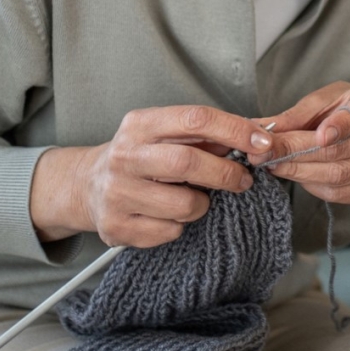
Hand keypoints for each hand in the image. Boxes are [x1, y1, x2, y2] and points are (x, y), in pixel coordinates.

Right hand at [30, 105, 273, 248]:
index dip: (235, 130)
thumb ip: (207, 136)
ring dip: (203, 204)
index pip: (196, 119)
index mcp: (141, 124)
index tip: (263, 143)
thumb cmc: (143, 156)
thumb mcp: (166, 135)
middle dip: (226, 173)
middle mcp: (124, 156)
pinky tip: (169, 214)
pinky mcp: (115, 227)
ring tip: (196, 198)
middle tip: (243, 180)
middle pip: (188, 163)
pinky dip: (180, 225)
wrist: (86, 185)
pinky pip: (169, 231)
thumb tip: (256, 141)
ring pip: (183, 204)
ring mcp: (116, 193)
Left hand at [251, 82, 349, 205]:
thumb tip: (259, 130)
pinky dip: (313, 187)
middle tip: (266, 153)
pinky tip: (297, 175)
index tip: (319, 135)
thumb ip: (294, 116)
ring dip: (300, 172)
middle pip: (341, 151)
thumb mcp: (320, 101)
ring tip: (274, 165)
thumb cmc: (340, 108)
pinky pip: (340, 194)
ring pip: (339, 175)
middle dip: (298, 153)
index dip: (341, 126)